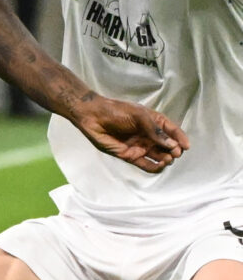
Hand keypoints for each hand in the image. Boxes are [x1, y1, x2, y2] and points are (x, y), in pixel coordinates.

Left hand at [74, 95, 188, 172]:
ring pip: (161, 157)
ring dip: (167, 159)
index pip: (172, 131)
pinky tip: (160, 164)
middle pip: (169, 146)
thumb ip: (155, 131)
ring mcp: (141, 146)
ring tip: (167, 158)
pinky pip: (148, 166)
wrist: (93, 117)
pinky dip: (156, 168)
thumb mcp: (138, 116)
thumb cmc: (116, 111)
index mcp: (152, 122)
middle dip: (175, 150)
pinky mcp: (132, 156)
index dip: (180, 138)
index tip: (186, 146)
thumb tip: (173, 145)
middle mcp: (149, 135)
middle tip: (175, 152)